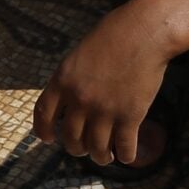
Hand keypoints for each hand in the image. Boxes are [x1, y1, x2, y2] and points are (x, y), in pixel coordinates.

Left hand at [35, 0, 174, 166]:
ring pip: (97, 149)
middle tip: (85, 149)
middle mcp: (80, 100)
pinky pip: (124, 147)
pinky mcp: (130, 116)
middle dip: (78, 148)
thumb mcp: (80, 54)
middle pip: (71, 138)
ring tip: (107, 156)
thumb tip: (71, 103)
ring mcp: (104, 110)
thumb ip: (71, 79)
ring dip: (101, 157)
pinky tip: (127, 156)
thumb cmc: (114, 35)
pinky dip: (126, 156)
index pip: (44, 114)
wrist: (144, 32)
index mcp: (63, 81)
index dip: (44, 130)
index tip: (49, 139)